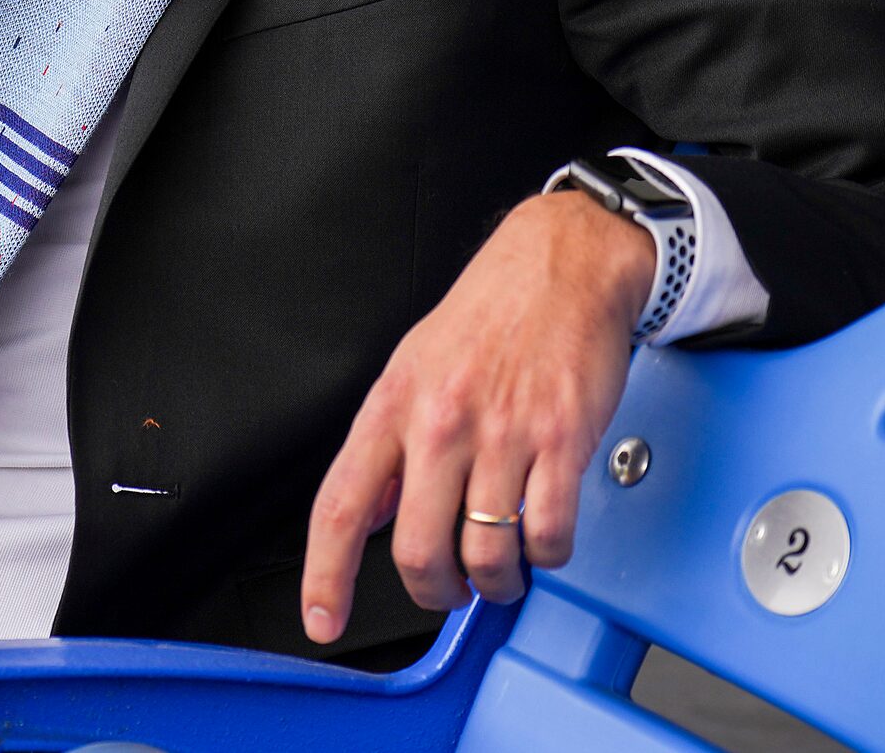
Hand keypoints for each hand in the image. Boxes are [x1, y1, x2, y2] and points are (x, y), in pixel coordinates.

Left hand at [300, 191, 651, 639]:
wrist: (562, 264)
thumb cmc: (488, 315)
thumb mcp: (412, 367)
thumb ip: (391, 443)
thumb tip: (373, 509)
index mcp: (393, 407)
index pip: (342, 507)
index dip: (325, 576)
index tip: (322, 619)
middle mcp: (441, 423)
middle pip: (418, 552)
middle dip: (434, 593)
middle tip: (449, 591)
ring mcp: (503, 434)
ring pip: (487, 556)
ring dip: (496, 584)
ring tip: (501, 572)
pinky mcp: (562, 441)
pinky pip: (549, 534)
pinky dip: (547, 557)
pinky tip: (543, 540)